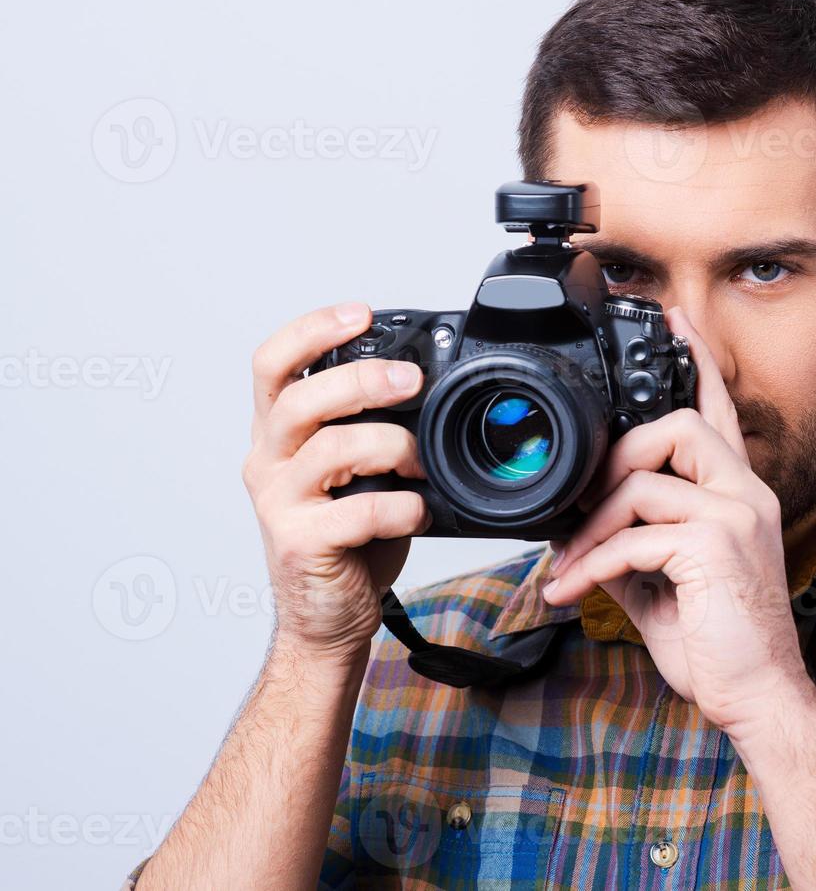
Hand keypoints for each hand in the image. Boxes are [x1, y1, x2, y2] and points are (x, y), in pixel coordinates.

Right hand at [241, 303, 430, 665]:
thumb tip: (429, 386)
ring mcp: (280, 503)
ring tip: (423, 465)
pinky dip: (399, 506)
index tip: (359, 313)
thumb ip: (372, 428)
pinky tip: (417, 512)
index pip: (272, 364)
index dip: (312, 330)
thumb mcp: (356, 472)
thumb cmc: (349, 541)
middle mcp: (269, 461)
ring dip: (393, 446)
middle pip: (300, 397)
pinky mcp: (302, 543)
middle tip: (412, 381)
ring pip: (331, 448)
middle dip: (362, 379)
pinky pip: (356, 511)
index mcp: (279, 434)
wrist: (328, 619)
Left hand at [542, 306, 815, 735]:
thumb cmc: (719, 643)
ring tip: (571, 565)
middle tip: (583, 505)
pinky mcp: (717, 548)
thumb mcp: (664, 583)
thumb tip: (580, 528)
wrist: (756, 697)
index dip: (698, 361)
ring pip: (646, 479)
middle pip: (678, 425)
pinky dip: (594, 564)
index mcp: (739, 495)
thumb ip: (632, 543)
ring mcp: (736, 517)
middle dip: (617, 457)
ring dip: (592, 525)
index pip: (720, 410)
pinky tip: (576, 592)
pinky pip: (635, 536)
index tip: (674, 319)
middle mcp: (746, 494)